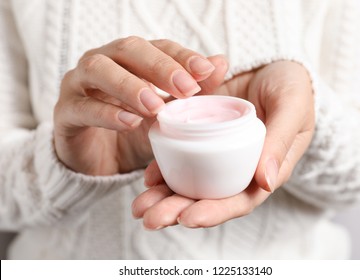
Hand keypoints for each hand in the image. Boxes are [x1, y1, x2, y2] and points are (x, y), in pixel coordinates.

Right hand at [53, 37, 227, 174]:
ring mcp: (79, 85)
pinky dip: (107, 113)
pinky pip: (83, 107)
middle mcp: (103, 62)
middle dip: (159, 67)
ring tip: (155, 107)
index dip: (181, 56)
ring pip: (98, 70)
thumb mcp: (168, 113)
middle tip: (186, 89)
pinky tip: (130, 122)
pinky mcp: (65, 113)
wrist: (102, 161)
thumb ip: (191, 89)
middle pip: (128, 49)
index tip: (205, 71)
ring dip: (130, 85)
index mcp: (129, 59)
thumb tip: (221, 62)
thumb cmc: (136, 130)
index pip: (157, 46)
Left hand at [132, 61, 314, 228]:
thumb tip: (265, 182)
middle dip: (177, 211)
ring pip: (189, 183)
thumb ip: (280, 141)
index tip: (188, 218)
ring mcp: (217, 154)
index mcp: (263, 169)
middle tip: (150, 218)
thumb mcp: (292, 108)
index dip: (214, 212)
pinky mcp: (201, 137)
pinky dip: (163, 169)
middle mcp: (237, 168)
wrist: (273, 65)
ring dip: (162, 198)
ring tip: (139, 207)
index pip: (238, 200)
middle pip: (207, 198)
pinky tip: (147, 178)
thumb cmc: (292, 87)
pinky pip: (180, 157)